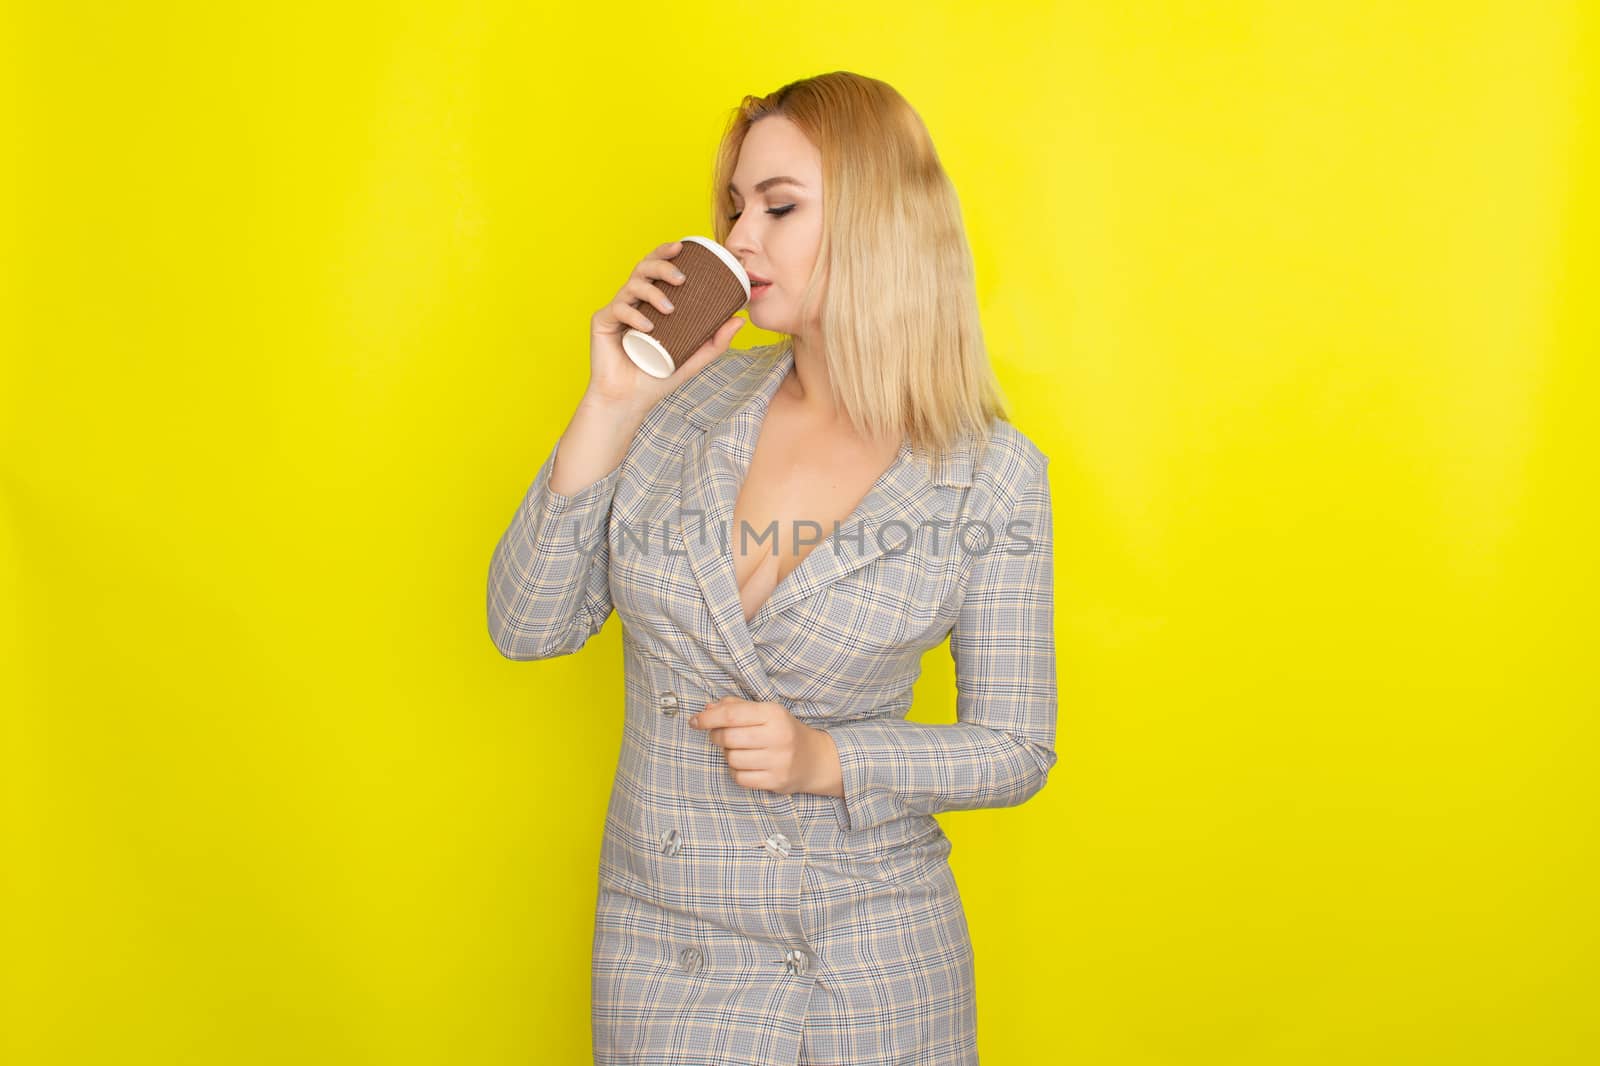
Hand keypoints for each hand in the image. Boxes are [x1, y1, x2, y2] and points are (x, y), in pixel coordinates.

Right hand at [587, 239, 746, 413]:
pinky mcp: (602, 322)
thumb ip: (716, 341)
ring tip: (669, 309)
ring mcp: (617, 310)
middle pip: (644, 268)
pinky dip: (634, 315)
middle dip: (663, 266)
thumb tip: (740, 319)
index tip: (683, 246)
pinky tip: (647, 326)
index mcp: (650, 301)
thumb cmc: (657, 377)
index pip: (657, 268)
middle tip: (681, 278)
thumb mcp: (693, 358)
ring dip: (653, 292)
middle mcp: (633, 300)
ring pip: (632, 284)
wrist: (629, 400)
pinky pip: (618, 309)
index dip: (666, 252)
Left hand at [689, 697, 838, 796]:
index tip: (695, 721)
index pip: (731, 715)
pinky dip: (737, 772)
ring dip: (729, 755)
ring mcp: (778, 761)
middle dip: (717, 737)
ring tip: (741, 751)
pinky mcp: (776, 781)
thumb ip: (736, 707)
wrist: (815, 759)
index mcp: (774, 714)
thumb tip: (706, 710)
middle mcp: (778, 736)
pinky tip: (747, 765)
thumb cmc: (784, 732)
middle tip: (720, 736)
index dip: (708, 718)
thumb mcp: (766, 712)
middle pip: (728, 738)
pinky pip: (740, 778)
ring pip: (732, 759)